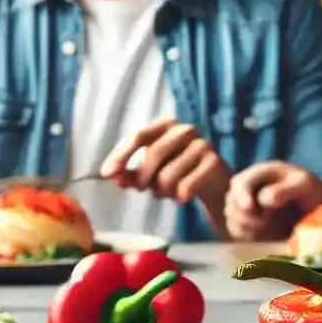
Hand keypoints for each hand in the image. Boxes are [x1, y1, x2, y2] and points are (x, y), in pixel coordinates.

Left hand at [101, 118, 231, 209]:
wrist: (214, 185)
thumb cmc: (177, 173)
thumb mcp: (150, 172)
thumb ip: (129, 173)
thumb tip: (110, 175)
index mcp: (166, 125)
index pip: (138, 135)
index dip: (120, 155)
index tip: (106, 174)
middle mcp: (185, 130)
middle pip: (153, 154)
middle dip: (142, 178)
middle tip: (143, 190)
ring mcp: (203, 145)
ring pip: (168, 176)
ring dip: (161, 191)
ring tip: (166, 193)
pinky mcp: (215, 163)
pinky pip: (185, 187)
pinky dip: (178, 197)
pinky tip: (182, 197)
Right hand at [222, 161, 321, 240]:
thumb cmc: (315, 193)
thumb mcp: (305, 186)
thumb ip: (285, 189)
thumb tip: (263, 198)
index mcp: (261, 173)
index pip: (241, 183)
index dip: (242, 195)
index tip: (250, 208)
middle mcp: (249, 188)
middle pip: (231, 202)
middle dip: (246, 216)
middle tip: (267, 224)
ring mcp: (247, 206)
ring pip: (232, 219)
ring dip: (248, 228)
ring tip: (271, 229)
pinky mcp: (248, 224)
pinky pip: (237, 232)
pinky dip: (248, 237)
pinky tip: (266, 237)